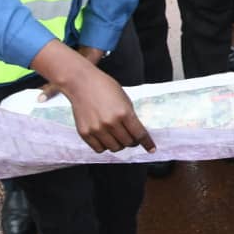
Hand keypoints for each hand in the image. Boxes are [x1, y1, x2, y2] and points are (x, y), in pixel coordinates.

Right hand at [30, 40, 154, 153]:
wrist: (81, 83)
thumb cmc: (104, 88)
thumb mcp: (125, 99)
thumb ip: (131, 117)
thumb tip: (137, 133)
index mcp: (123, 113)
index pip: (139, 134)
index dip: (147, 143)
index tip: (151, 149)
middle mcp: (110, 123)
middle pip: (128, 143)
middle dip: (132, 141)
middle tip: (131, 136)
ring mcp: (97, 129)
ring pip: (114, 148)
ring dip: (119, 144)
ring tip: (117, 136)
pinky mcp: (85, 133)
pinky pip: (99, 149)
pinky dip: (105, 146)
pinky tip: (105, 137)